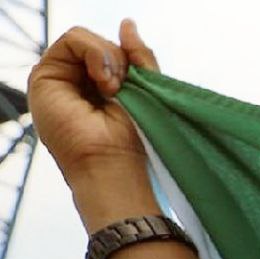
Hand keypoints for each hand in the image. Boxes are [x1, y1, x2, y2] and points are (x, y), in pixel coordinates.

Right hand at [27, 20, 160, 227]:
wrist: (114, 166)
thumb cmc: (132, 140)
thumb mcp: (146, 90)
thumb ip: (138, 56)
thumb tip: (127, 23)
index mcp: (100, 89)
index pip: (114, 53)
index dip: (130, 60)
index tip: (138, 83)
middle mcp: (77, 83)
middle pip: (101, 44)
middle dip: (121, 60)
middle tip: (124, 90)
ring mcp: (60, 80)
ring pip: (87, 38)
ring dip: (109, 59)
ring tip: (113, 89)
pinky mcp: (45, 77)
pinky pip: (73, 38)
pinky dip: (95, 53)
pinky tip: (103, 83)